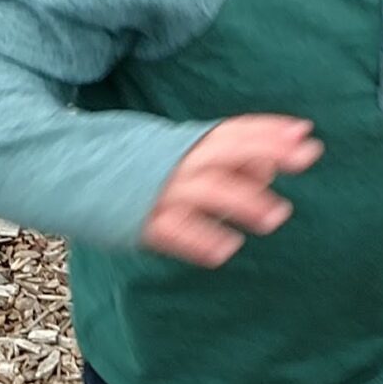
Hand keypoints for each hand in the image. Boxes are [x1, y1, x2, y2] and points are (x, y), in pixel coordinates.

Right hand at [142, 116, 322, 267]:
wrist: (74, 173)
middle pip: (227, 152)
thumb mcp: (186, 156)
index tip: (305, 133)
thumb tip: (271, 165)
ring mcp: (162, 191)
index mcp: (190, 144)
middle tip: (307, 158)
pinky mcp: (143, 223)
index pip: (235, 131)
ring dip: (243, 201)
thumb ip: (229, 160)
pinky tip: (225, 252)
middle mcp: (179, 162)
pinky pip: (174, 232)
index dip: (269, 130)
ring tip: (276, 218)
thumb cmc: (147, 170)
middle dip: (268, 151)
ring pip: (207, 192)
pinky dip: (199, 240)